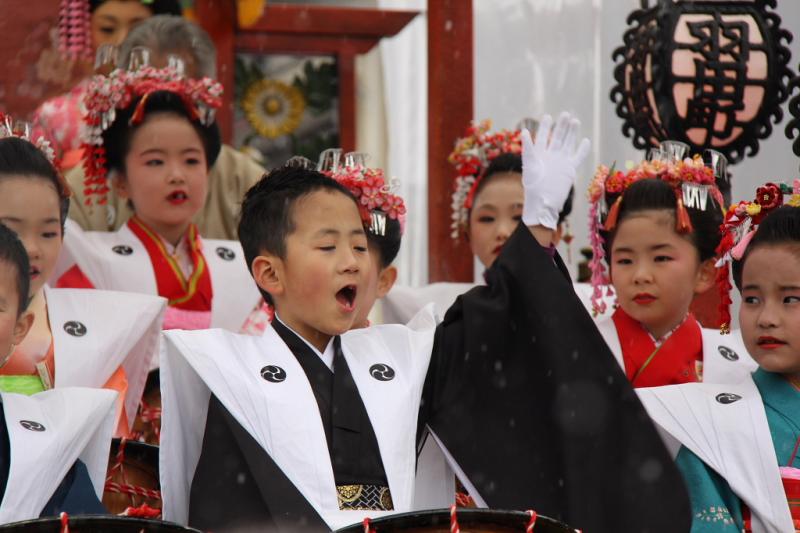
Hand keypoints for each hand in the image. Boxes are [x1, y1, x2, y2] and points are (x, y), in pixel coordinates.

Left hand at [521, 112, 590, 228]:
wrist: (543, 202)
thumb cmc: (533, 186)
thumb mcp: (529, 164)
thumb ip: (528, 148)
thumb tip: (523, 131)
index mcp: (539, 155)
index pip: (542, 137)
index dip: (544, 127)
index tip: (547, 116)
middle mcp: (550, 156)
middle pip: (557, 138)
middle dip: (561, 126)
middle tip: (566, 114)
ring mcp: (561, 162)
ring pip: (568, 144)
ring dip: (572, 133)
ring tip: (575, 121)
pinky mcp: (570, 169)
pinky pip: (578, 157)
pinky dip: (583, 149)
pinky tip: (586, 140)